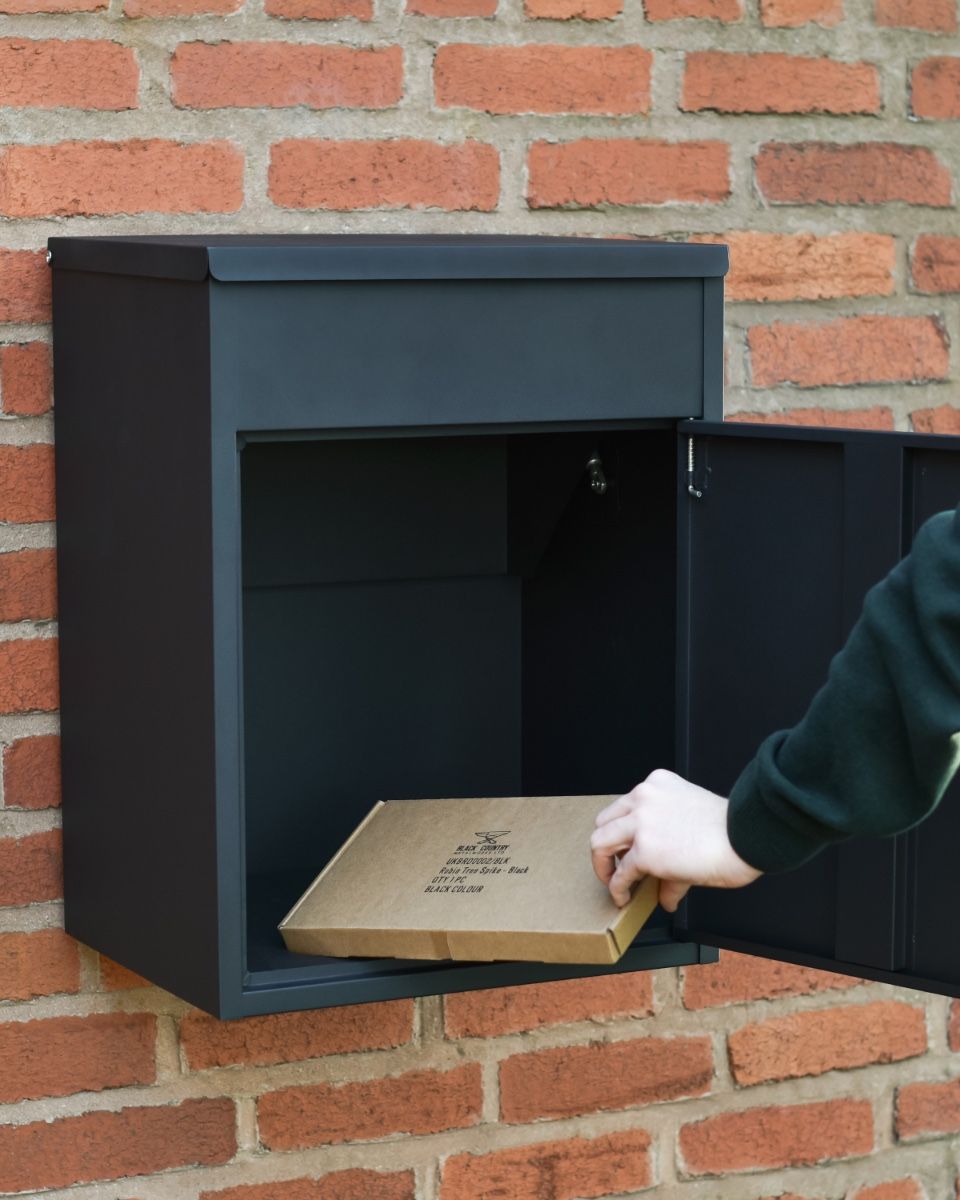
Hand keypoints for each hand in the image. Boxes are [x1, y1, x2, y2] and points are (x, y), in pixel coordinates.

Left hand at [590, 769, 761, 911]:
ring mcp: (641, 822)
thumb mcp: (694, 826)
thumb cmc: (731, 830)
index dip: (621, 832)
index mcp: (658, 784)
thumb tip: (665, 894)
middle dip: (605, 847)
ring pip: (599, 843)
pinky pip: (619, 873)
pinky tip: (623, 897)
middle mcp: (644, 797)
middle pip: (604, 822)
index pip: (624, 806)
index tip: (624, 848)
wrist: (746, 837)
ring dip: (602, 866)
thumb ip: (672, 850)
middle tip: (613, 865)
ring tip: (612, 883)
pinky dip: (617, 888)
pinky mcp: (644, 850)